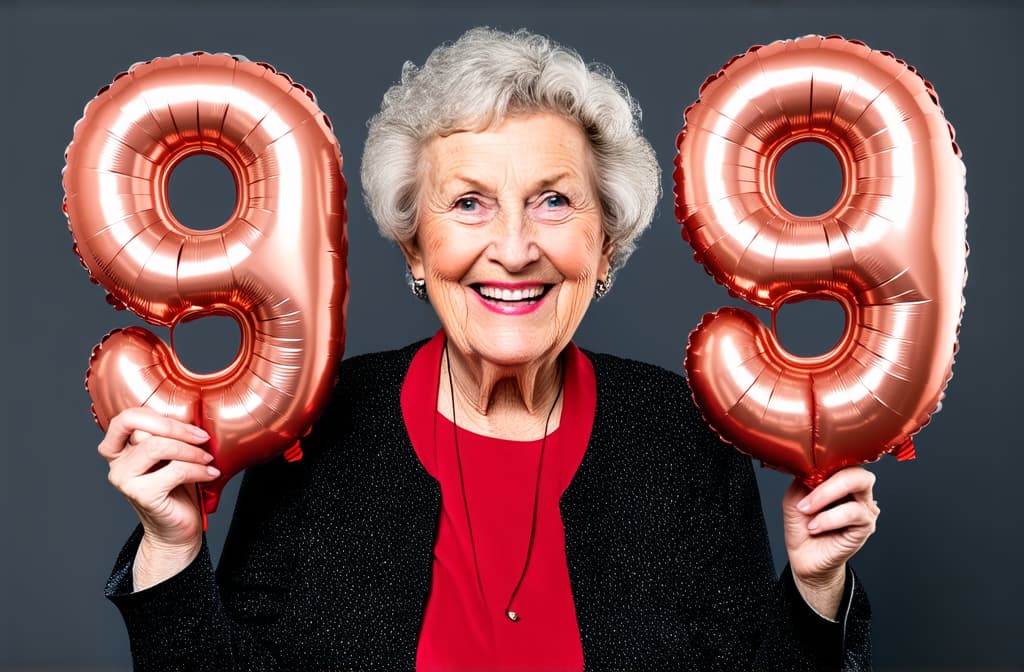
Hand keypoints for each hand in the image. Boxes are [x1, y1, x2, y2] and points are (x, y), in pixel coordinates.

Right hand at [98, 407, 219, 588]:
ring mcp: (125, 480)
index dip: (159, 416)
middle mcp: (116, 463)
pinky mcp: (141, 494)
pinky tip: (210, 474)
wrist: (177, 529)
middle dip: (179, 430)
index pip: (127, 417)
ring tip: (207, 460)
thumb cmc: (177, 489)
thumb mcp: (171, 455)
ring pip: (157, 447)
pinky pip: (175, 470)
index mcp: (119, 448)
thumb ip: (167, 435)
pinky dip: (198, 469)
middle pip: (142, 429)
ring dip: (190, 451)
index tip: (190, 425)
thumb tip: (191, 413)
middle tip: (203, 438)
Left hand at [782, 467, 879, 617]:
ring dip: (825, 497)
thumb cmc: (802, 527)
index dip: (825, 462)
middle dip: (829, 480)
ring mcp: (864, 508)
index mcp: (840, 480)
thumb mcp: (795, 497)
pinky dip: (830, 518)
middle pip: (857, 470)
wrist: (805, 558)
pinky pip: (854, 513)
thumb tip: (808, 464)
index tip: (804, 472)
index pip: (842, 460)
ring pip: (858, 485)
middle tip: (807, 498)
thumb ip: (804, 479)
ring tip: (807, 512)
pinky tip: (816, 526)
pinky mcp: (866, 526)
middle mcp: (857, 491)